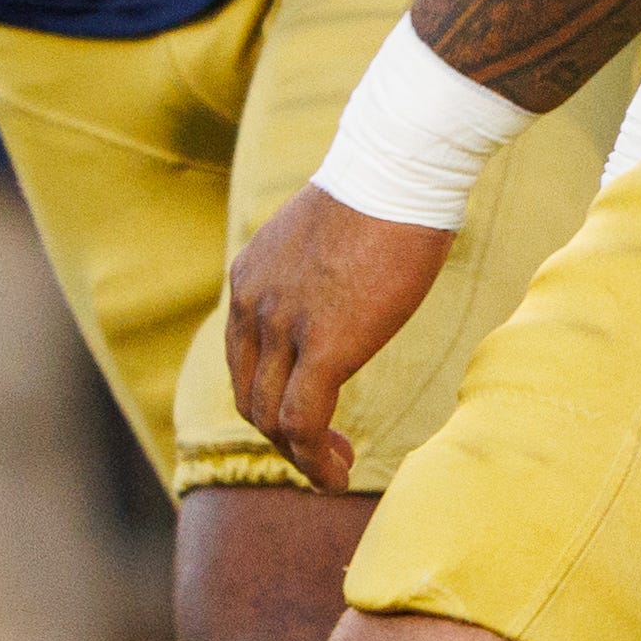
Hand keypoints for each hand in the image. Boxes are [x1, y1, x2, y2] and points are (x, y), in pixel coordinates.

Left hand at [218, 181, 448, 486]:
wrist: (398, 169)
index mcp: (248, 282)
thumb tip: (342, 301)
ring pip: (272, 419)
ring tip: (334, 468)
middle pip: (250, 399)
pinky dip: (314, 459)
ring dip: (301, 457)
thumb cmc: (382, 197)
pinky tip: (338, 472)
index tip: (310, 419)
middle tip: (324, 453)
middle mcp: (253, 307)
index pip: (242, 365)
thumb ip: (316, 281)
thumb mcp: (326, 243)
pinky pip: (302, 422)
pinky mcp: (324, 345)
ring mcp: (283, 328)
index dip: (271, 403)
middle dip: (282, 439)